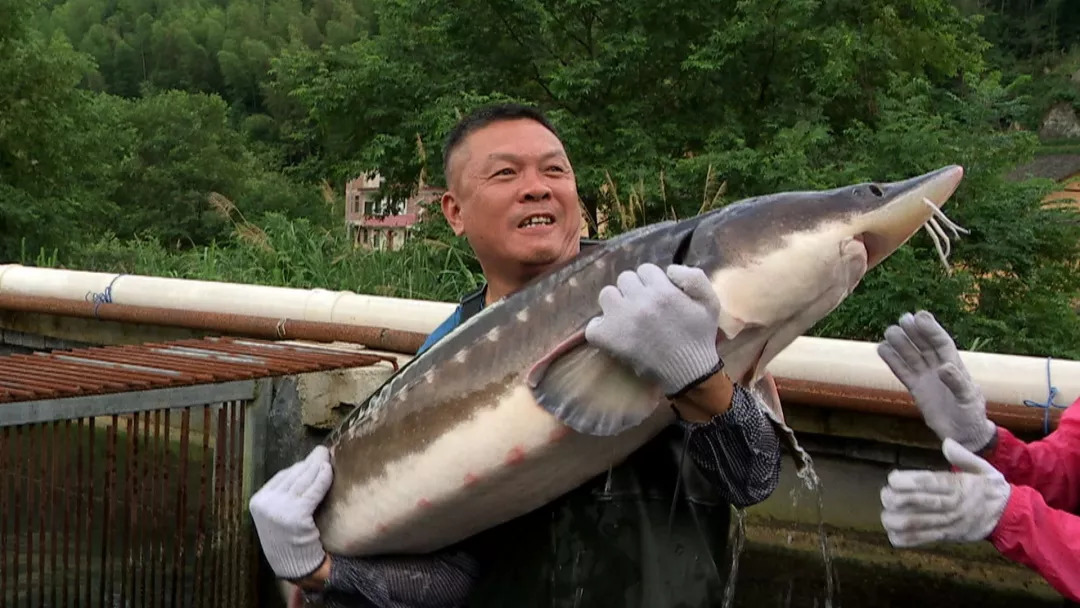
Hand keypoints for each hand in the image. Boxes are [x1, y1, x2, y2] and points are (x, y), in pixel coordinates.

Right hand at [250, 446, 333, 580]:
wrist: (296, 567)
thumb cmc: (291, 540)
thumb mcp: (278, 514)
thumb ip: (285, 494)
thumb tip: (305, 465)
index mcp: (258, 502)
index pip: (281, 477)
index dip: (298, 467)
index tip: (311, 460)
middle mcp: (265, 504)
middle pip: (292, 476)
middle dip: (309, 462)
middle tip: (323, 451)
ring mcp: (279, 510)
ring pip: (303, 480)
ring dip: (317, 466)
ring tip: (327, 456)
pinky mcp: (296, 515)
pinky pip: (313, 491)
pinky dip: (322, 479)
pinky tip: (329, 470)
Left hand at [585, 263, 720, 396]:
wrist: (689, 371)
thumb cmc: (699, 337)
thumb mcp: (710, 302)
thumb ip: (694, 277)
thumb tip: (669, 269)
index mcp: (663, 291)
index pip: (645, 270)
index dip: (652, 282)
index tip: (657, 296)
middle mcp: (640, 301)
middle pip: (625, 278)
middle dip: (634, 290)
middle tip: (643, 307)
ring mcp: (622, 319)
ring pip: (607, 295)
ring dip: (616, 303)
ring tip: (627, 318)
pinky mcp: (609, 339)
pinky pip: (593, 325)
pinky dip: (600, 328)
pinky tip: (613, 334)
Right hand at [877, 310, 995, 451]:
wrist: (962, 435)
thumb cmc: (971, 415)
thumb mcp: (968, 399)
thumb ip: (957, 383)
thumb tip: (943, 367)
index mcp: (955, 365)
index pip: (941, 343)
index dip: (931, 329)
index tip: (919, 316)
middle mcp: (939, 367)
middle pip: (924, 345)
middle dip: (914, 332)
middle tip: (903, 319)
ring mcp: (926, 377)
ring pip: (911, 356)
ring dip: (901, 344)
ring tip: (890, 331)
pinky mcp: (916, 388)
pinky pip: (902, 372)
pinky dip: (892, 361)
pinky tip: (882, 349)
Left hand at [880, 438, 1010, 546]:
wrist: (1009, 516)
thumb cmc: (991, 489)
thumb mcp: (984, 468)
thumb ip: (964, 456)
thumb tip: (947, 443)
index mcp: (960, 485)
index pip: (932, 483)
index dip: (910, 481)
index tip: (892, 479)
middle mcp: (954, 505)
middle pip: (922, 503)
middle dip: (899, 500)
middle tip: (884, 496)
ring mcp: (951, 523)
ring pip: (922, 524)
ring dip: (899, 521)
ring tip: (885, 516)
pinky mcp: (949, 536)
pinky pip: (927, 539)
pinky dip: (908, 539)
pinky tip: (892, 535)